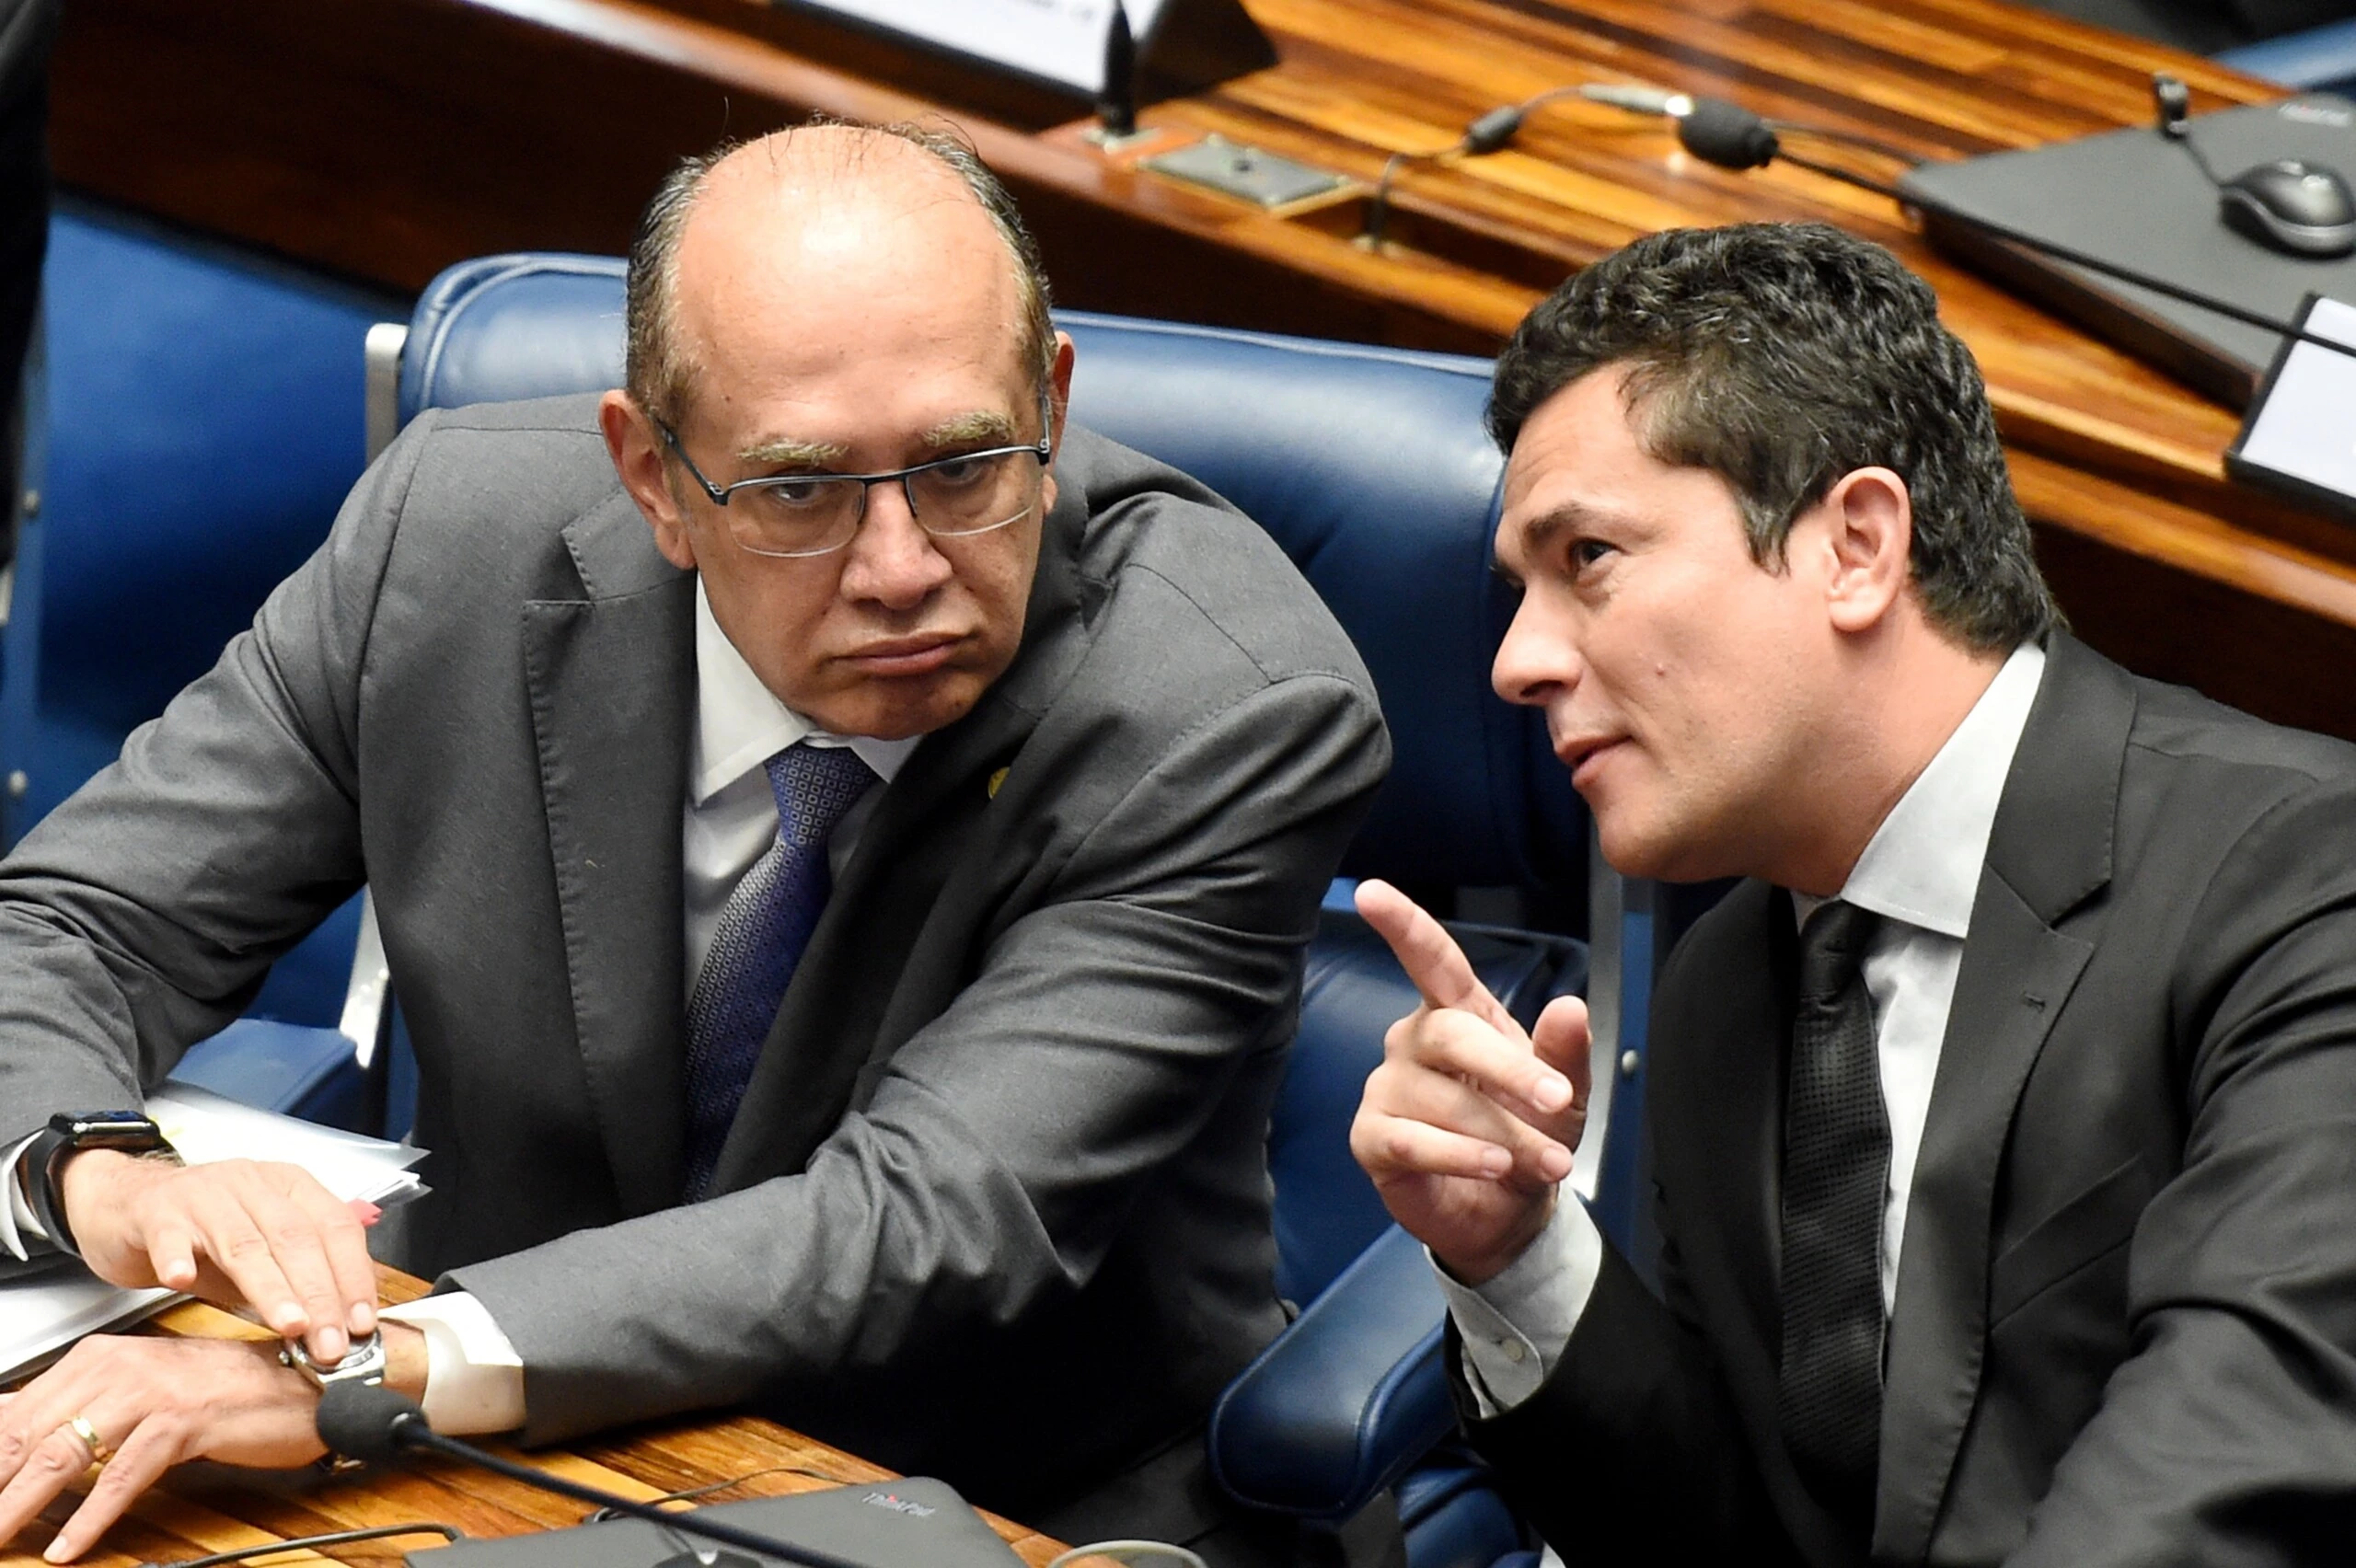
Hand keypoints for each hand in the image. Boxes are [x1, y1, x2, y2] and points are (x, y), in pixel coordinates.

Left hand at [0, 1336, 323, 1561]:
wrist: (298, 1381)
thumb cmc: (219, 1390)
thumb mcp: (138, 1391)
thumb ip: (76, 1408)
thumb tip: (11, 1426)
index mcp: (96, 1357)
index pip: (13, 1414)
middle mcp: (116, 1367)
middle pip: (26, 1436)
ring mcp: (149, 1392)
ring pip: (63, 1456)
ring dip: (18, 1506)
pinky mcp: (183, 1420)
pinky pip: (123, 1474)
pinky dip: (89, 1516)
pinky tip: (68, 1545)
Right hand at [58, 1153, 378, 1360]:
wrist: (125, 1206)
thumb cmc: (202, 1234)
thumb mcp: (258, 1256)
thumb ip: (291, 1284)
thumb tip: (333, 1330)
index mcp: (289, 1187)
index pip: (335, 1228)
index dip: (352, 1276)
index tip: (361, 1323)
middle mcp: (253, 1183)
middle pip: (295, 1239)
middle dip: (319, 1295)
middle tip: (330, 1343)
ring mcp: (203, 1194)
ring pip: (244, 1243)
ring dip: (271, 1287)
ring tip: (291, 1325)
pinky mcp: (156, 1211)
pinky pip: (169, 1235)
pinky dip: (178, 1257)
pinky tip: (183, 1281)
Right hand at [1348, 879, 1590, 1284]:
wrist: (1507, 1212)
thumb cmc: (1527, 1135)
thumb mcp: (1566, 1096)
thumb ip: (1566, 1053)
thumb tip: (1571, 1006)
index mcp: (1458, 1015)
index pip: (1430, 960)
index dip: (1402, 925)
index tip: (1372, 893)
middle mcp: (1414, 1043)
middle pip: (1449, 1034)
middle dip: (1508, 1070)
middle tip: (1557, 1101)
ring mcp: (1387, 1089)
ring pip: (1441, 1100)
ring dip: (1503, 1134)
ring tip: (1545, 1162)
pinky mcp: (1371, 1139)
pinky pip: (1411, 1141)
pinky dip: (1460, 1157)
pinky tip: (1492, 1168)